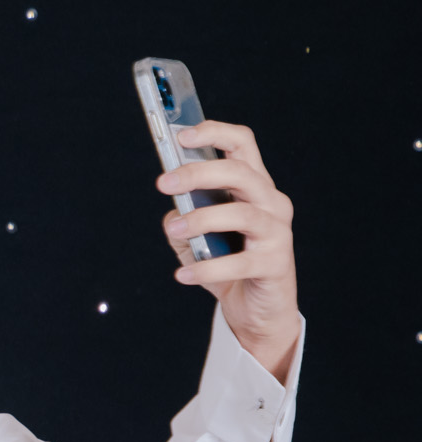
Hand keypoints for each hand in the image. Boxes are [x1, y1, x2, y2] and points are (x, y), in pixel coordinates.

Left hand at [156, 119, 300, 379]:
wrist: (258, 308)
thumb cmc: (227, 262)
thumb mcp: (197, 238)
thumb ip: (183, 219)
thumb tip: (172, 213)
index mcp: (253, 186)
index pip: (242, 145)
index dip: (214, 133)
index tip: (180, 136)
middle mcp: (271, 203)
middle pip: (241, 173)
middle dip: (199, 173)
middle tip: (163, 183)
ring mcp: (277, 233)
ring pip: (242, 214)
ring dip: (201, 219)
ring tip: (173, 229)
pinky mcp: (275, 264)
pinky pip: (240, 263)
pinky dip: (207, 268)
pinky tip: (182, 274)